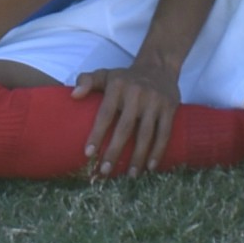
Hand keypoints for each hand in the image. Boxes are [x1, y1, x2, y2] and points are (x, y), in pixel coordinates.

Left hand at [74, 58, 184, 174]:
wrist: (158, 67)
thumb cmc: (126, 77)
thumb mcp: (105, 74)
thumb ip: (87, 81)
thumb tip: (73, 95)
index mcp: (117, 86)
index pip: (105, 113)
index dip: (97, 134)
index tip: (89, 154)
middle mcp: (136, 94)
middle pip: (125, 128)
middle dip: (115, 151)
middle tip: (105, 171)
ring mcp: (154, 102)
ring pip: (146, 134)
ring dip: (138, 157)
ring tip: (130, 176)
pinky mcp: (169, 108)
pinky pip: (164, 133)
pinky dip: (158, 151)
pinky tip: (150, 167)